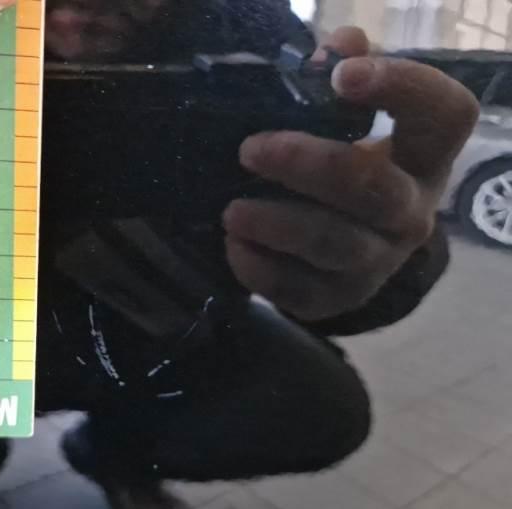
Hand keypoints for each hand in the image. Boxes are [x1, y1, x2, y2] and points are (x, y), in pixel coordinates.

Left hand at [223, 27, 478, 321]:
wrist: (349, 248)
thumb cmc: (347, 168)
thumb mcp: (350, 124)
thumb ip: (341, 80)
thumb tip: (336, 46)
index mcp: (425, 157)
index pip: (443, 116)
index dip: (401, 89)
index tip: (343, 76)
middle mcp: (411, 213)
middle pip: (373, 190)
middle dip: (308, 166)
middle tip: (250, 149)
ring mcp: (377, 262)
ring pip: (333, 245)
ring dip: (276, 225)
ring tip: (231, 211)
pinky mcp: (337, 298)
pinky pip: (299, 290)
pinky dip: (260, 269)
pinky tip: (233, 245)